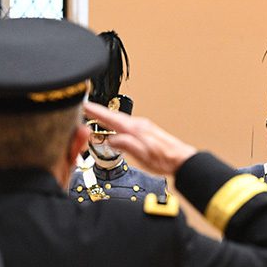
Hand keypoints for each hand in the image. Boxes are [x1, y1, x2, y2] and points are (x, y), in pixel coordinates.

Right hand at [83, 102, 197, 176]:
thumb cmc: (165, 159)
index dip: (97, 112)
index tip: (85, 106)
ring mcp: (143, 127)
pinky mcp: (146, 131)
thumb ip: (127, 145)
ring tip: (95, 115)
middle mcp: (140, 125)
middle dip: (99, 112)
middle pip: (115, 116)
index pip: (112, 118)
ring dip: (107, 117)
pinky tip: (115, 126)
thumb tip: (112, 139)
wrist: (181, 160)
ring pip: (121, 119)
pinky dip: (116, 122)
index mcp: (136, 129)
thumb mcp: (143, 155)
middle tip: (85, 108)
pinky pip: (126, 124)